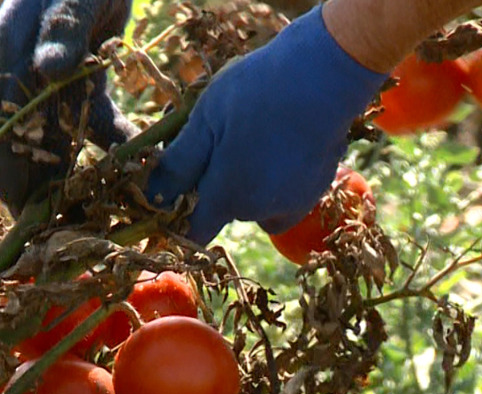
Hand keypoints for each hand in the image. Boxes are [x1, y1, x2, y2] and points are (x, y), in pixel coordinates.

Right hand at [0, 0, 136, 215]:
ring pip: (57, 138)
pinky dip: (109, 146)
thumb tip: (48, 69)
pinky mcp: (82, 78)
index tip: (18, 211)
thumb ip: (62, 26)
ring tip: (83, 221)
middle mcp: (24, 69)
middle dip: (36, 188)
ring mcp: (52, 77)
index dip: (7, 168)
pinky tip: (130, 172)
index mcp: (10, 48)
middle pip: (25, 139)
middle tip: (49, 237)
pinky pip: (92, 122)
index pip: (0, 120)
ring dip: (68, 178)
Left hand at [146, 5, 387, 244]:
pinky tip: (280, 143)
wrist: (328, 73)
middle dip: (216, 183)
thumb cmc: (258, 90)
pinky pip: (284, 195)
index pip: (194, 233)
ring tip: (253, 136)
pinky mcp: (317, 190)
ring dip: (248, 181)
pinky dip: (277, 178)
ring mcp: (294, 202)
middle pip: (224, 210)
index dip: (180, 219)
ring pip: (255, 202)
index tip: (177, 192)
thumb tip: (153, 196)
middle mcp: (261, 211)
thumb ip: (179, 165)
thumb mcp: (206, 120)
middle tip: (219, 137)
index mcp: (229, 197)